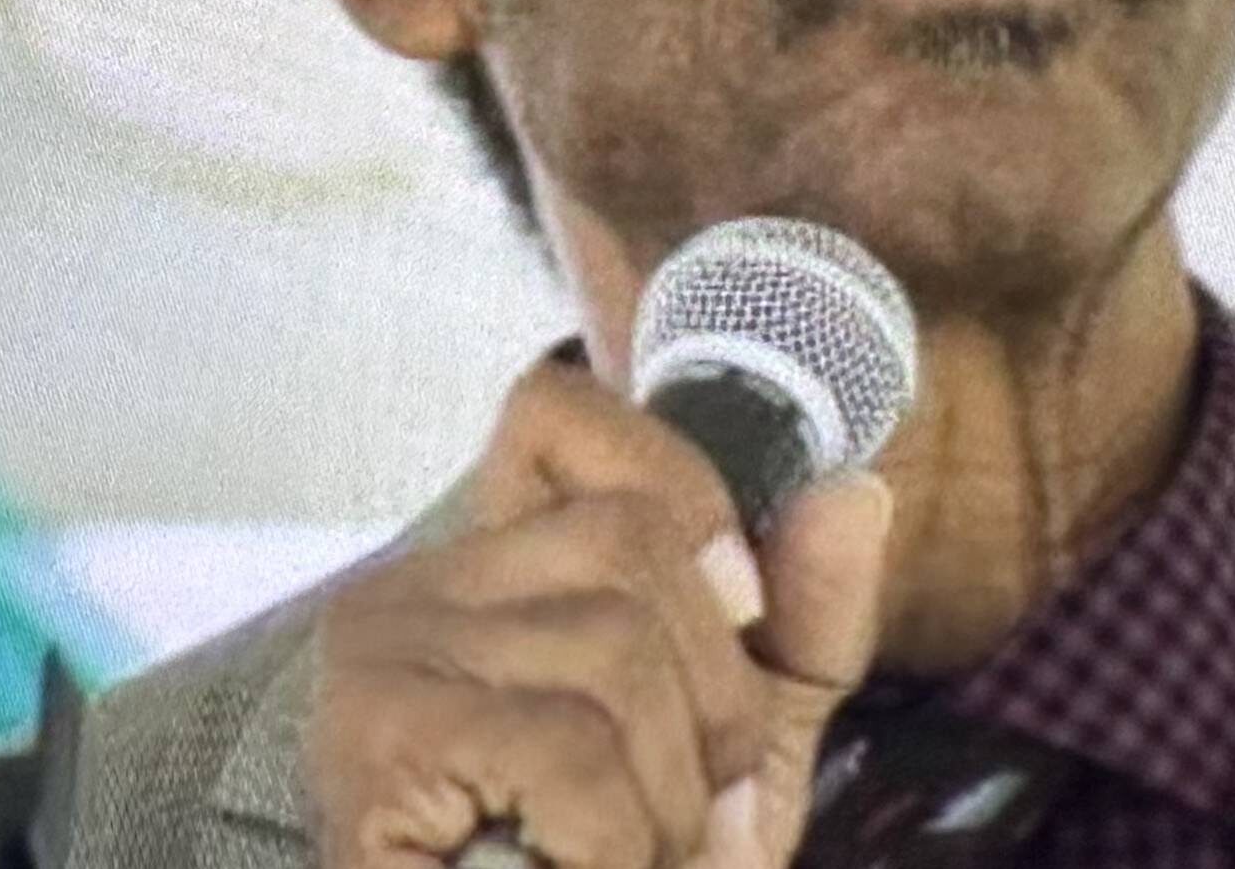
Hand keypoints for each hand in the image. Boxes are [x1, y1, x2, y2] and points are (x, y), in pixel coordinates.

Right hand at [306, 351, 893, 868]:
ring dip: (668, 798)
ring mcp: (382, 655)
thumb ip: (799, 624)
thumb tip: (855, 493)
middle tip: (684, 811)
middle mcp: (410, 590)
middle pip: (629, 540)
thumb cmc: (614, 866)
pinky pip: (574, 750)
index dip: (679, 489)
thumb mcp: (735, 742)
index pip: (555, 411)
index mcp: (484, 573)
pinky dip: (618, 844)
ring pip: (617, 651)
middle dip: (711, 696)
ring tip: (624, 861)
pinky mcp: (379, 738)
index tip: (743, 606)